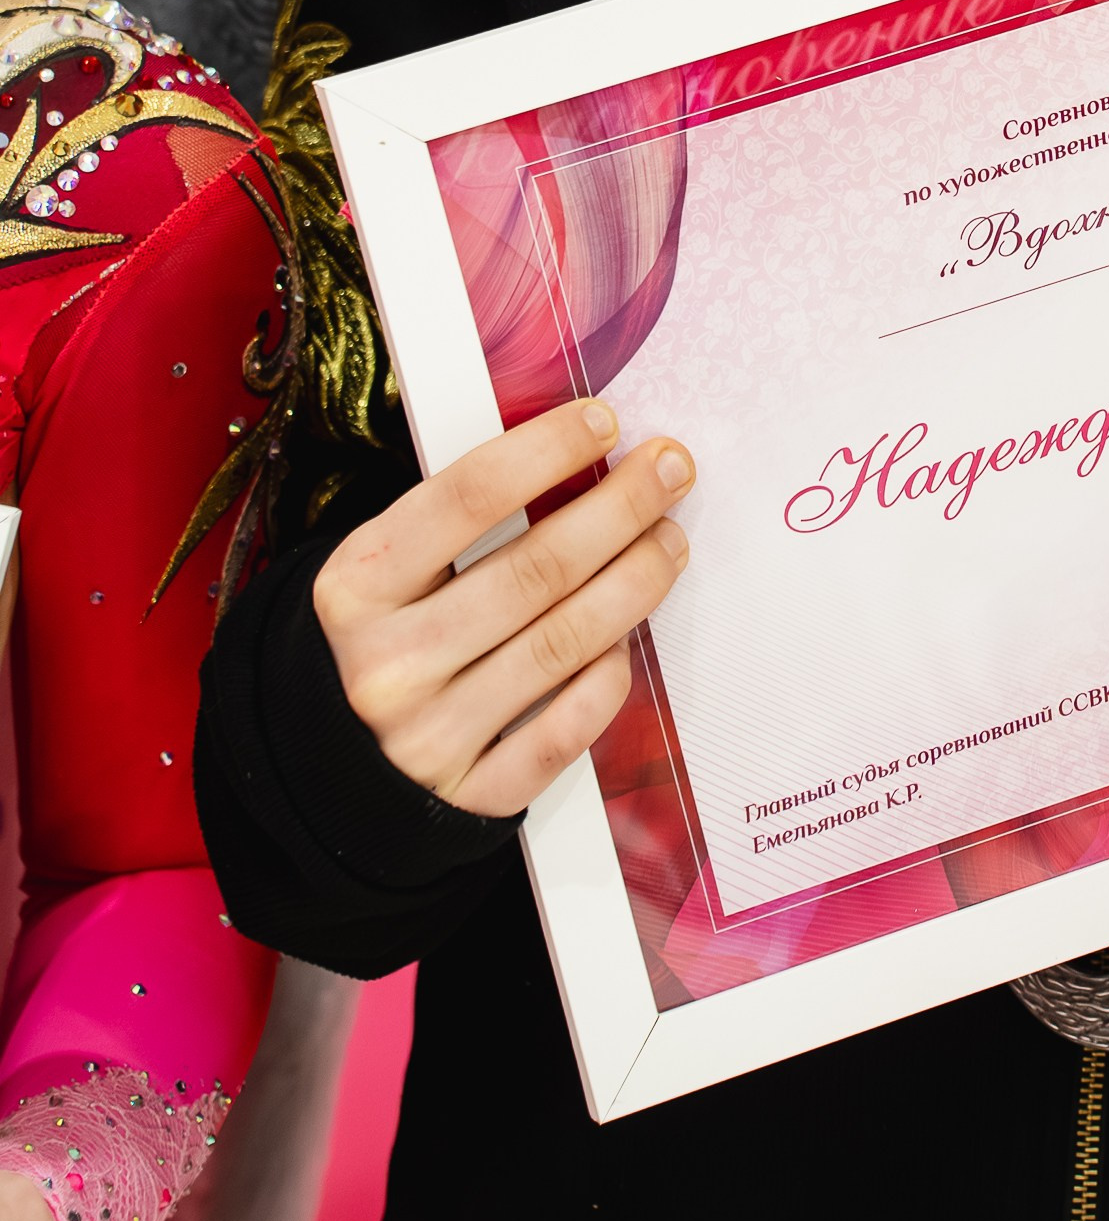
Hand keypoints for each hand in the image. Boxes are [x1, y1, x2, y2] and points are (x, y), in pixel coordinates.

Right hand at [314, 399, 693, 819]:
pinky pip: (561, 732)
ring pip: (560, 645)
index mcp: (357, 586)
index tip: (604, 423)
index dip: (547, 450)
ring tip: (669, 542)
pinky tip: (628, 640)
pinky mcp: (468, 797)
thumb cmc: (381, 640)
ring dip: (633, 583)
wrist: (325, 771)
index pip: (468, 496)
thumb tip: (574, 451)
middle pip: (535, 569)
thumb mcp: (386, 571)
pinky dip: (606, 681)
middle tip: (669, 470)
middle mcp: (387, 663)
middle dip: (620, 510)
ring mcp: (426, 736)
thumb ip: (459, 518)